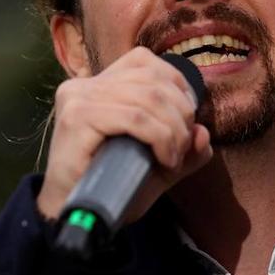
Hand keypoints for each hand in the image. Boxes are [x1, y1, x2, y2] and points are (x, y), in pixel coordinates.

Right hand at [36, 47, 212, 221]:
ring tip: (173, 159)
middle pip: (153, 80)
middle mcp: (85, 84)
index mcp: (98, 84)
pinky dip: (159, 138)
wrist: (72, 214)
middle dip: (181, 114)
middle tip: (182, 148)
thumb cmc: (110, 187)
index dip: (176, 85)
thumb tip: (203, 132)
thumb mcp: (156, 165)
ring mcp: (78, 98)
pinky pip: (134, 118)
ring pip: (148, 98)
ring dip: (173, 131)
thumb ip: (183, 147)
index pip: (145, 60)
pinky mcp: (77, 118)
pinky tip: (164, 160)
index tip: (186, 121)